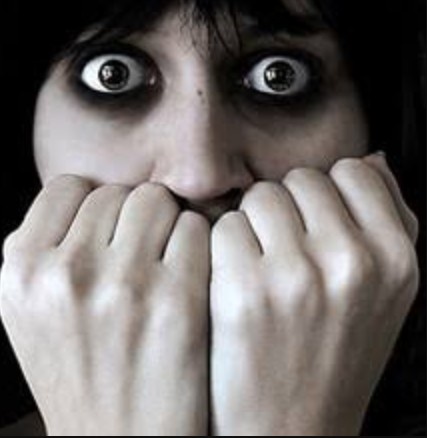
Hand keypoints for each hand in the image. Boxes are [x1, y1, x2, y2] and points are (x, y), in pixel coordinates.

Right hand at [0, 176, 210, 435]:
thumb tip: (88, 198)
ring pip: (157, 200)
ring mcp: (124, 283)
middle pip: (118, 192)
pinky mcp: (178, 298)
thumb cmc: (82, 375)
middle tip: (142, 249)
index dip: (94, 203)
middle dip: (133, 215)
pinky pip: (195, 228)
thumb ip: (50, 249)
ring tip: (165, 260)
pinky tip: (191, 273)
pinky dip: (196, 242)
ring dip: (166, 222)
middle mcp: (67, 272)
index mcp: (22, 271)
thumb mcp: (34, 313)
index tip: (109, 227)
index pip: (69, 187)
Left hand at [210, 153, 419, 435]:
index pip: (352, 171)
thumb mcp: (383, 291)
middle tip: (284, 249)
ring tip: (260, 265)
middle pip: (300, 179)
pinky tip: (235, 281)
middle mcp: (351, 262)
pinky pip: (224, 226)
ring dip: (255, 223)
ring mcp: (295, 275)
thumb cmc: (334, 354)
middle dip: (288, 207)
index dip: (327, 193)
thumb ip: (386, 220)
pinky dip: (224, 247)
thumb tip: (371, 158)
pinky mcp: (242, 290)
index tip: (315, 219)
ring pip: (259, 196)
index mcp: (395, 259)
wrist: (290, 426)